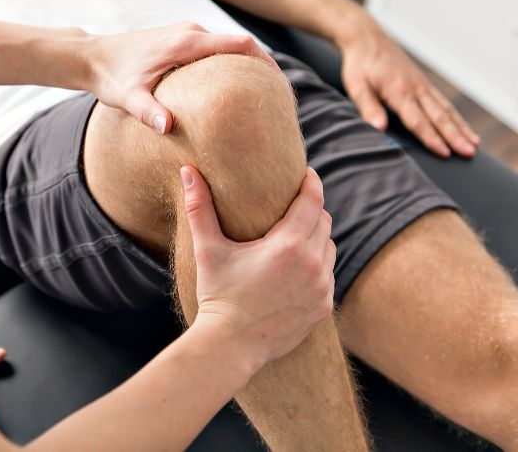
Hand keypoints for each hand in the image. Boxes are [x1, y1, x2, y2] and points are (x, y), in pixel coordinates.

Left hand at [85, 22, 276, 134]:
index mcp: (186, 42)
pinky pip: (214, 49)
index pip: (240, 44)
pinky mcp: (180, 39)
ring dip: (246, 65)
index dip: (265, 61)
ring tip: (262, 95)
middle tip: (280, 97)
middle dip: (261, 67)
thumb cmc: (109, 76)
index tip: (282, 84)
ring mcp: (185, 33)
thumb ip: (148, 112)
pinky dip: (229, 65)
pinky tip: (233, 89)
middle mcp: (190, 31)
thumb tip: (169, 128)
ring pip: (227, 46)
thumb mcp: (127, 98)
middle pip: (240, 44)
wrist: (90, 56)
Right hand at [182, 165, 334, 365]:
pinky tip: (299, 267)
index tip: (306, 173)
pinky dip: (318, 265)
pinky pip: (329, 275)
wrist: (230, 345)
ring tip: (297, 234)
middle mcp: (312, 264)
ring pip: (330, 248)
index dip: (311, 183)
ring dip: (317, 237)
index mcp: (288, 245)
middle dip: (312, 209)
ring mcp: (322, 288)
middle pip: (324, 222)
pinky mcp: (323, 307)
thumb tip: (187, 171)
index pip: (313, 201)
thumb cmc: (217, 295)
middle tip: (295, 204)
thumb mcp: (207, 249)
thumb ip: (199, 208)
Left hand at [338, 16, 479, 157]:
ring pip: (446, 109)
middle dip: (456, 137)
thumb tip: (379, 128)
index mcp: (399, 91)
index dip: (431, 138)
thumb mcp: (357, 86)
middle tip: (470, 153)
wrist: (367, 39)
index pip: (418, 120)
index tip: (445, 153)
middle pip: (439, 117)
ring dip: (461, 128)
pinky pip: (443, 102)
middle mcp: (416, 88)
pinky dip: (456, 117)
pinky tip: (464, 128)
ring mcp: (422, 85)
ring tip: (475, 145)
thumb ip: (369, 107)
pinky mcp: (423, 83)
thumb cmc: (360, 65)